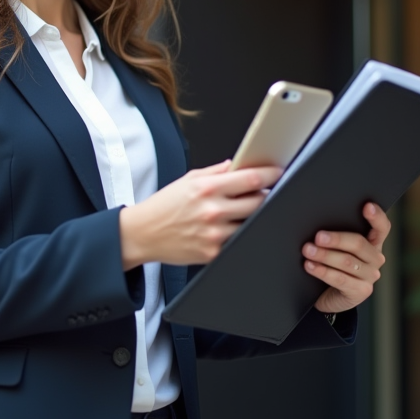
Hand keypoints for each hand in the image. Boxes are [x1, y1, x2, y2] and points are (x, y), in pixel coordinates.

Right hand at [120, 160, 278, 268]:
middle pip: (258, 202)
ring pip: (251, 223)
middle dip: (265, 196)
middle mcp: (212, 211)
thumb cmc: (163, 206)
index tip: (276, 173)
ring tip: (242, 212)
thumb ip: (215, 172)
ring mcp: (214, 234)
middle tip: (261, 193)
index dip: (270, 175)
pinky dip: (239, 233)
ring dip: (252, 216)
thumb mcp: (187, 180)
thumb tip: (237, 165)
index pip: (250, 179)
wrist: (143, 234)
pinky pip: (238, 241)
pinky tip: (230, 228)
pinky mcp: (213, 253)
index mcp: (207, 188)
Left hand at [303, 202, 390, 313]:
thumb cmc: (331, 263)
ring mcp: (370, 276)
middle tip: (318, 236)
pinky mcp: (361, 291)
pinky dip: (323, 271)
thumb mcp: (336, 247)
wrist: (328, 295)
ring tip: (307, 250)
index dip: (376, 216)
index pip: (382, 227)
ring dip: (325, 255)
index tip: (367, 206)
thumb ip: (336, 235)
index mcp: (374, 242)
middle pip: (359, 243)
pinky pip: (340, 279)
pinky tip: (310, 266)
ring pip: (347, 262)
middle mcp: (376, 258)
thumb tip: (317, 223)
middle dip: (336, 239)